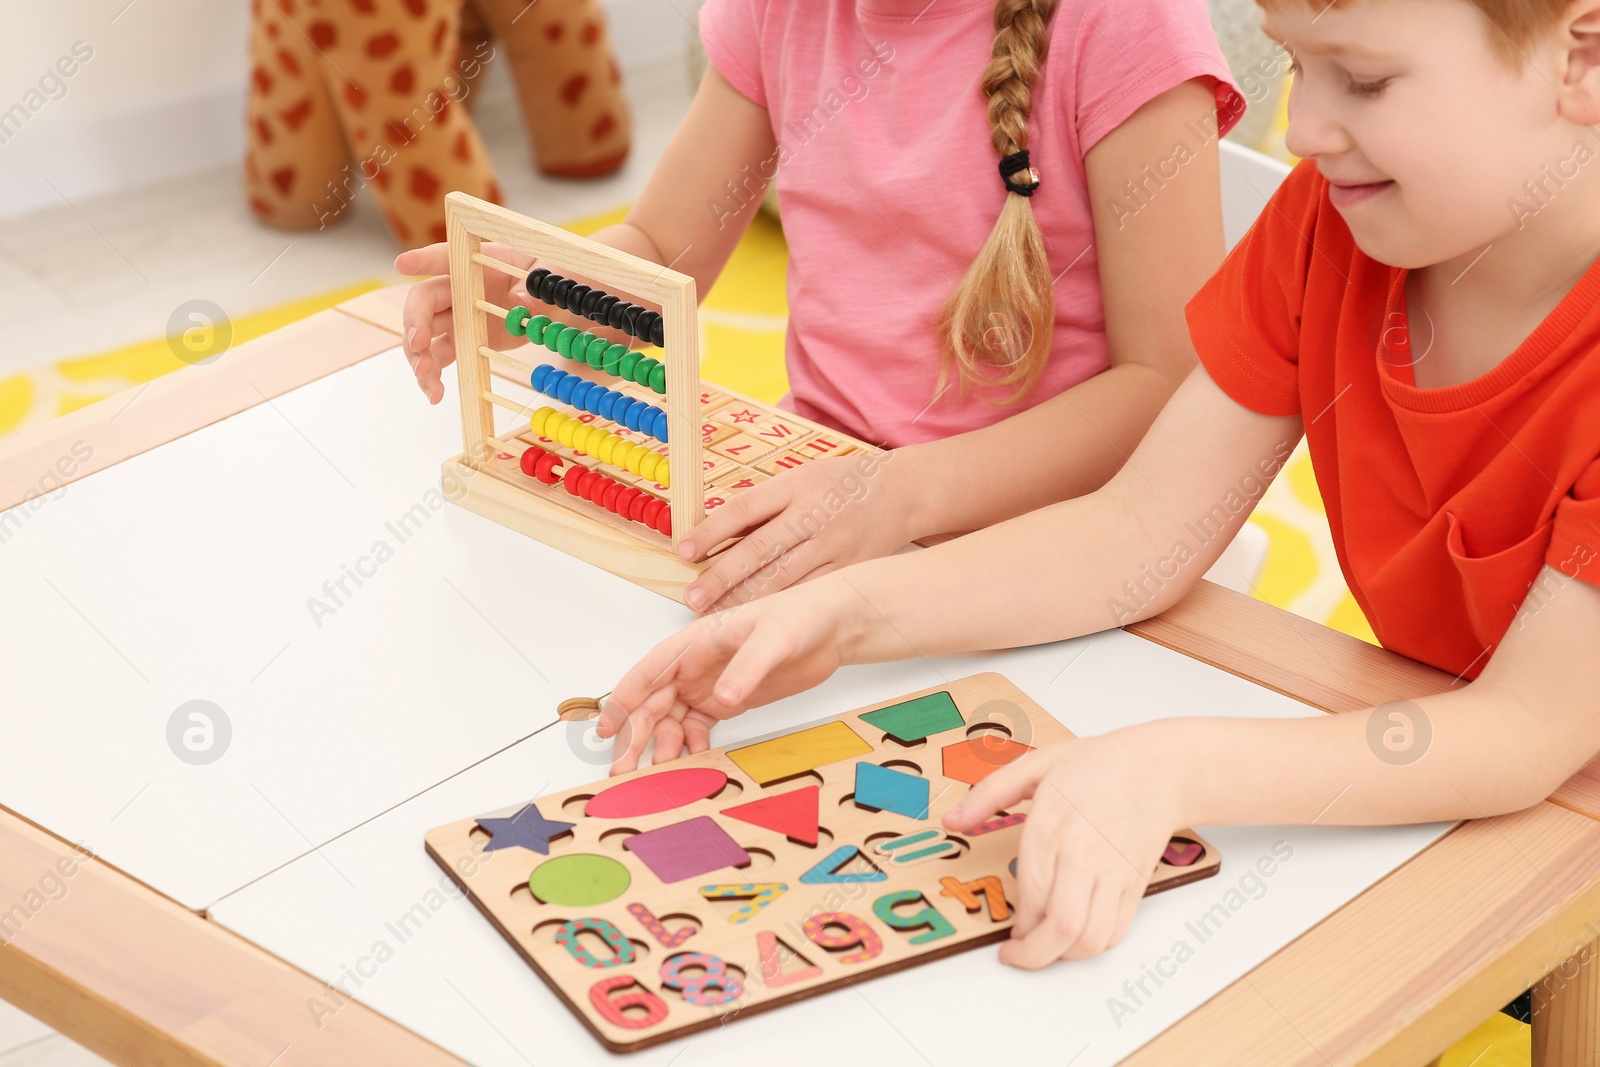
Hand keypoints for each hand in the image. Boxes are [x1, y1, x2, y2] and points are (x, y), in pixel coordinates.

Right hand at [395, 241, 533, 403]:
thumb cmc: (546, 276)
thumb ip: (533, 288)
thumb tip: (519, 303)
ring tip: (425, 376)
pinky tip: (435, 394)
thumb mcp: (549, 276)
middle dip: (416, 320)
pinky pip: (439, 356)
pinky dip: (433, 375)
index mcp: (476, 262)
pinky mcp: (461, 340)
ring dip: (417, 354)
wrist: (549, 302)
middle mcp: (458, 287)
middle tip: (418, 343)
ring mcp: (456, 315)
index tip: (402, 265)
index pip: (445, 257)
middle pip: (424, 299)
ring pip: (424, 332)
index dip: (423, 259)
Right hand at [597, 578, 856, 773]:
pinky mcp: (728, 700)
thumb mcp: (772, 639)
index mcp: (695, 642)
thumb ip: (746, 669)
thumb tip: (721, 699)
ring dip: (662, 745)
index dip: (624, 700)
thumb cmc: (799, 618)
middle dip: (636, 735)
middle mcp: (695, 664)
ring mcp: (709, 684)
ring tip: (660, 773)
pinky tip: (691, 762)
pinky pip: (696, 726)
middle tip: (625, 770)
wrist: (831, 627)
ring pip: (671, 719)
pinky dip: (690, 746)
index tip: (608, 728)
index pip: (648, 672)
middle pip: (653, 703)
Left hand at [679, 452, 909, 612]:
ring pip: (783, 578)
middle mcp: (814, 514)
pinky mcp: (849, 569)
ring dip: (745, 600)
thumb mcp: (799, 478)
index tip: (683, 551)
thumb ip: (763, 505)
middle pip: (761, 549)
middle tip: (692, 599)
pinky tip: (757, 621)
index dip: (711, 531)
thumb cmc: (839, 484)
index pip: (745, 508)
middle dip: (722, 577)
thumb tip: (714, 532)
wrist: (900, 492)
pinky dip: (780, 609)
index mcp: (796, 485)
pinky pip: (808, 592)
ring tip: (714, 616)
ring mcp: (833, 544)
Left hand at [944, 730, 1183, 965]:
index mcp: (1051, 827)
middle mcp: (1082, 855)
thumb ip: (988, 794)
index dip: (1016, 928)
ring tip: (1045, 946)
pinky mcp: (1134, 884)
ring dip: (1064, 954)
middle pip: (1061, 927)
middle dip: (1034, 955)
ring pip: (1090, 938)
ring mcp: (1112, 872)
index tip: (1005, 936)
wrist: (1158, 769)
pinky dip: (1093, 944)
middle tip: (1019, 954)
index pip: (1030, 897)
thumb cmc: (1098, 765)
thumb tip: (951, 820)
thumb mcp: (1034, 765)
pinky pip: (1115, 931)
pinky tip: (1075, 933)